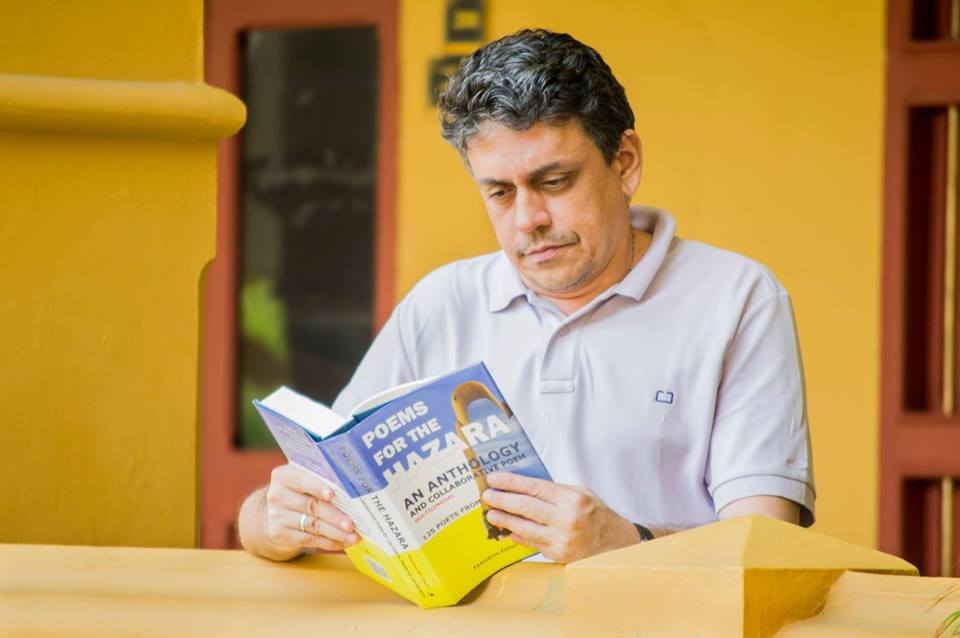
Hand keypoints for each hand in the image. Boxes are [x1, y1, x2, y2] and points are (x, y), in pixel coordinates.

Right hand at [257, 463, 359, 558]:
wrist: (278, 513)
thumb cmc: (301, 491)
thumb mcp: (306, 480)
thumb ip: (322, 479)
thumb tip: (352, 488)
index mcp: (283, 476)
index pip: (301, 480)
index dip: (317, 487)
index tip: (332, 495)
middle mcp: (277, 495)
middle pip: (310, 505)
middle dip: (334, 516)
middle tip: (351, 524)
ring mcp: (277, 516)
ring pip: (312, 525)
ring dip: (336, 533)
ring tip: (354, 537)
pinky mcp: (280, 534)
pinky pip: (309, 540)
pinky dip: (329, 542)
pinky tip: (343, 543)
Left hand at [481, 472, 638, 562]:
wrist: (617, 544)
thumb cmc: (597, 514)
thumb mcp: (581, 493)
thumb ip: (555, 490)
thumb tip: (523, 487)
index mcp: (572, 498)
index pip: (534, 487)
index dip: (511, 482)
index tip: (494, 478)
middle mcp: (566, 518)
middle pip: (526, 507)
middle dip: (502, 500)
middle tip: (487, 496)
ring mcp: (562, 539)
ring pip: (525, 527)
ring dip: (504, 520)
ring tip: (491, 514)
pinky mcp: (558, 555)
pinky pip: (532, 543)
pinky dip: (518, 536)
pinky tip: (506, 531)